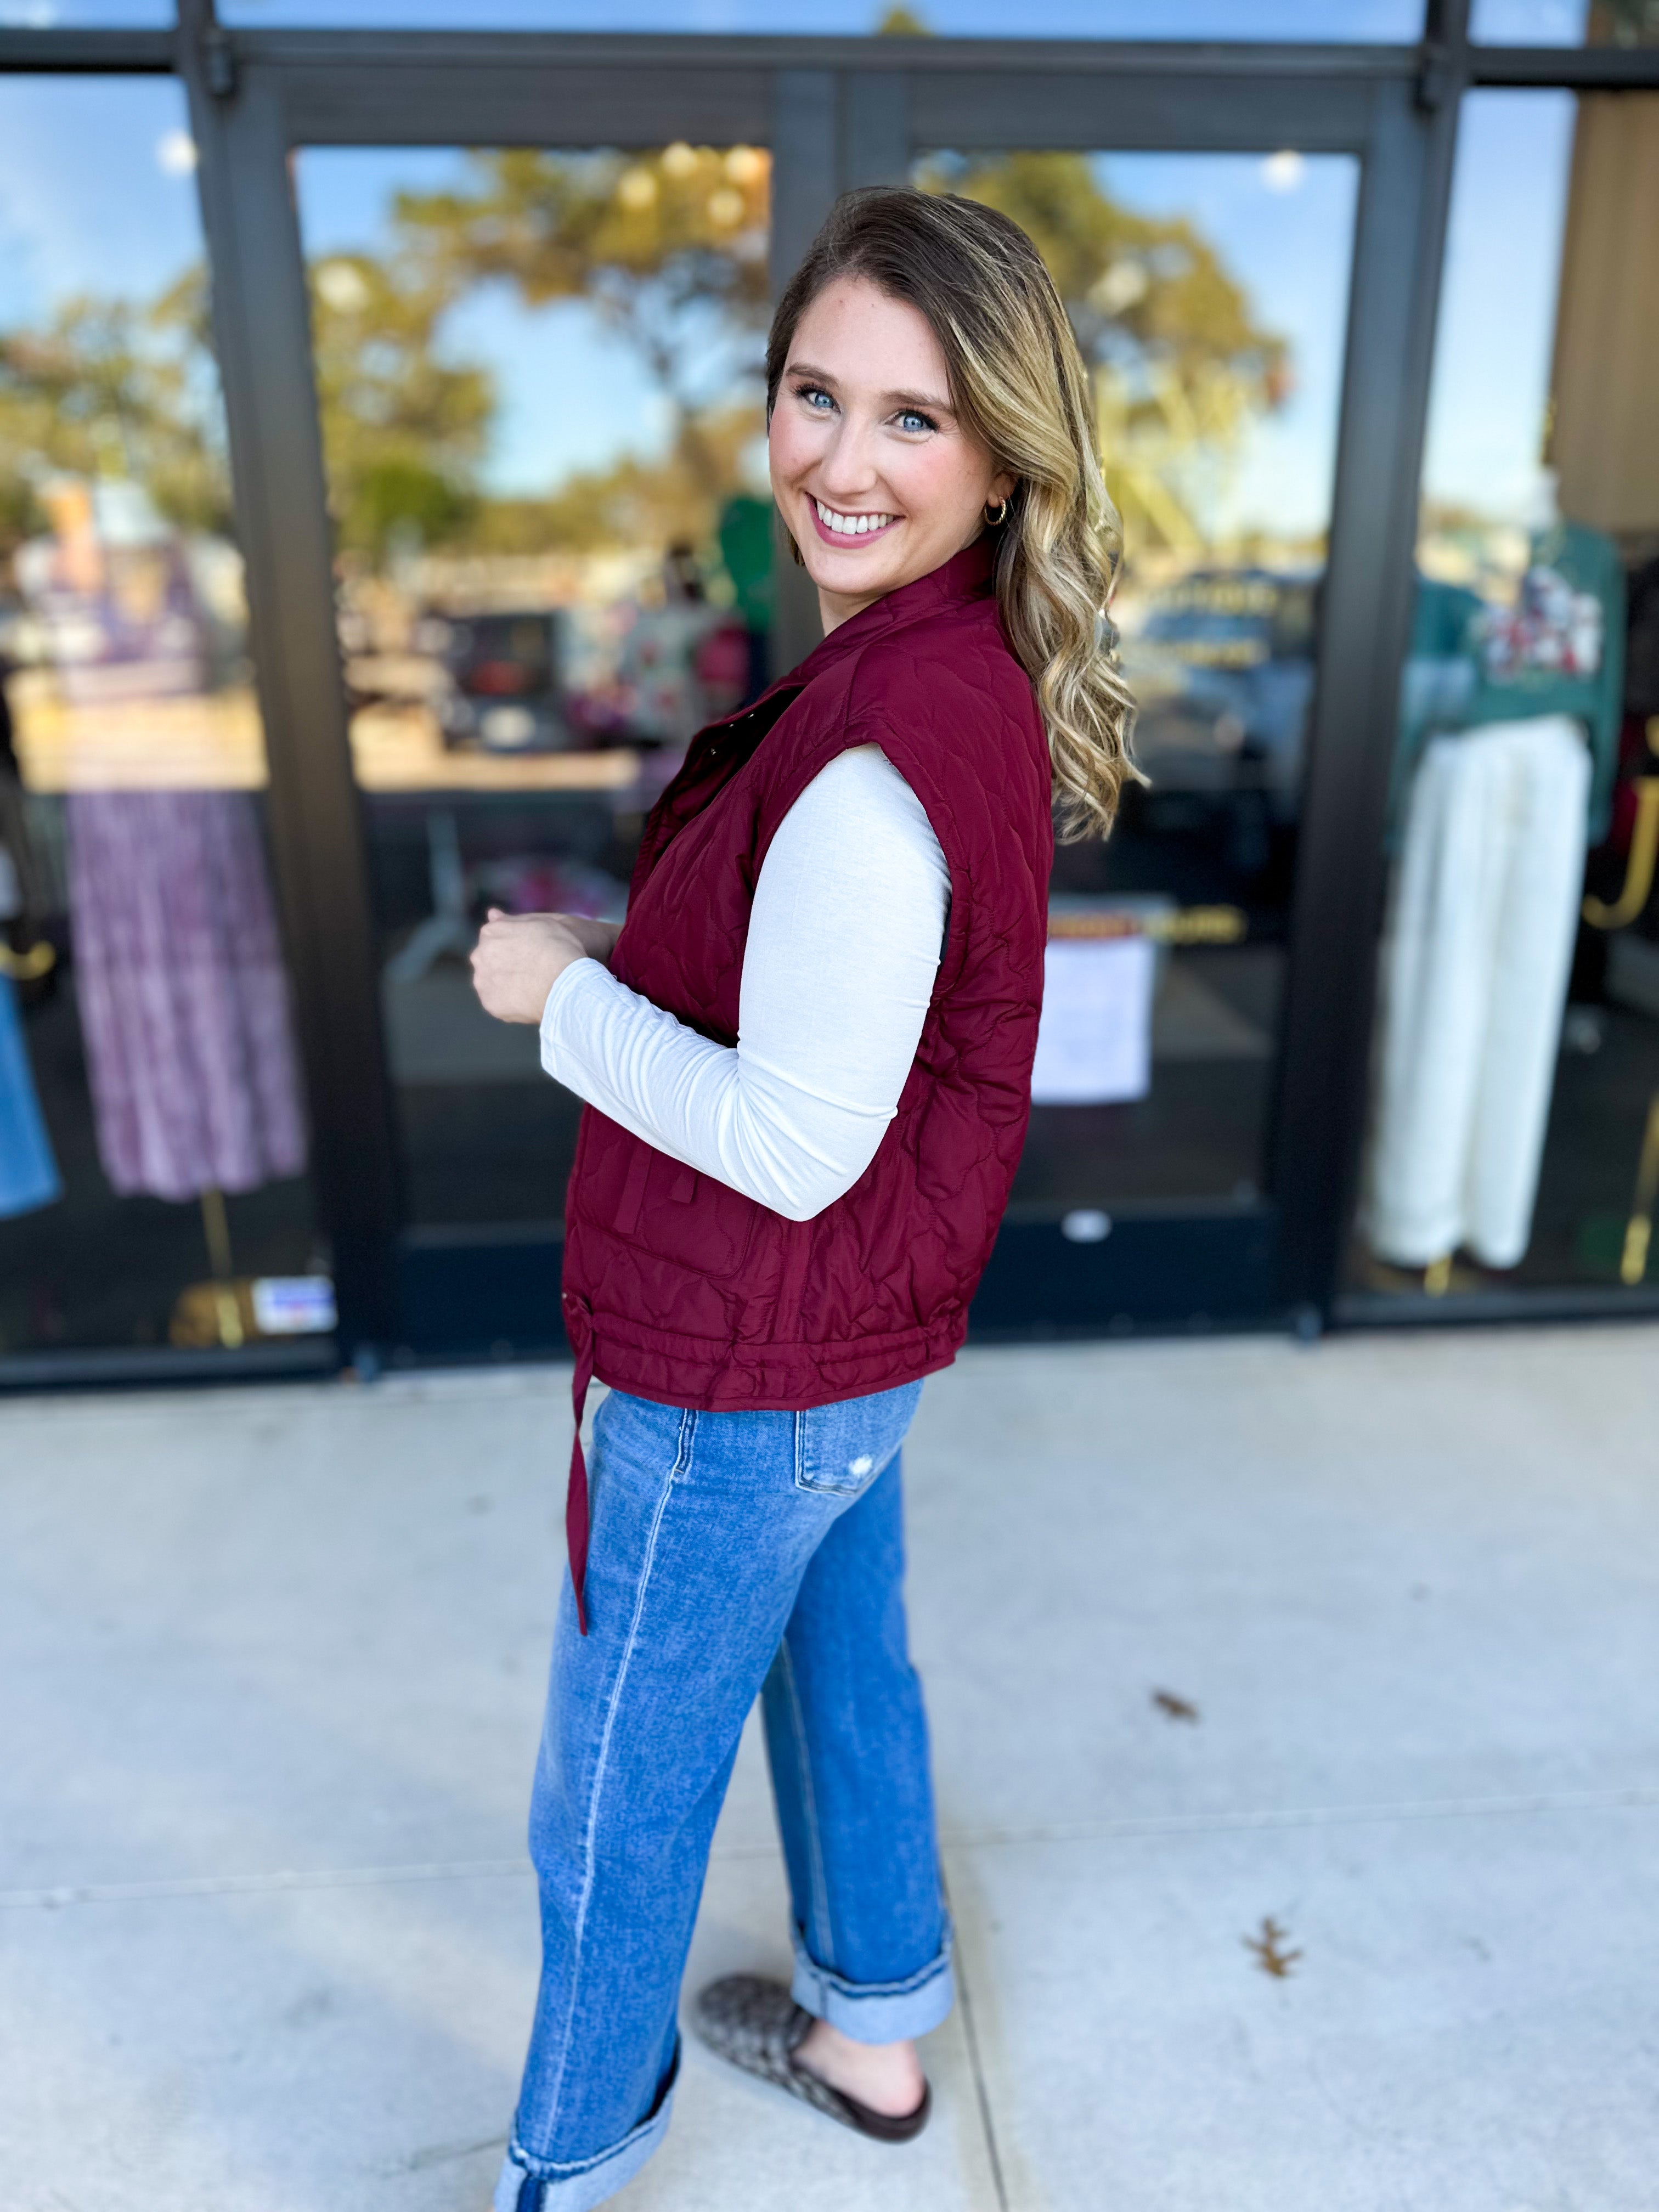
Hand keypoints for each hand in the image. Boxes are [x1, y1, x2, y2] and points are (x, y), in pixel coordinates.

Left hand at [470, 908, 595, 1024]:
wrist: (564, 985)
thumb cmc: (558, 949)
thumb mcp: (540, 923)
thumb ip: (511, 920)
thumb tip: (491, 914)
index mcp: (490, 932)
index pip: (493, 936)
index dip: (511, 944)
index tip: (527, 952)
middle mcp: (480, 955)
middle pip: (487, 959)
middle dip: (502, 963)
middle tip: (527, 970)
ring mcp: (483, 981)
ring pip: (490, 981)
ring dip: (502, 983)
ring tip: (528, 987)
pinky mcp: (490, 1004)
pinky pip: (497, 1002)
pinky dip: (508, 1002)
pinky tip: (526, 1000)